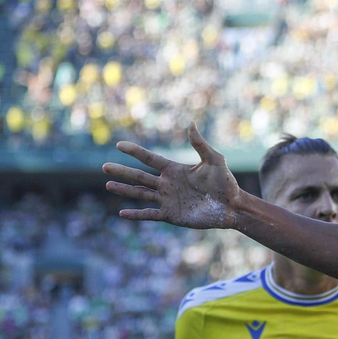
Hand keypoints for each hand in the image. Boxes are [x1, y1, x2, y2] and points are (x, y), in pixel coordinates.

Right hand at [104, 124, 241, 228]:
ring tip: (108, 184)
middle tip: (104, 167)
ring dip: (124, 190)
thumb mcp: (215, 161)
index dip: (135, 152)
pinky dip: (136, 214)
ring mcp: (167, 199)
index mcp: (174, 169)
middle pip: (140, 176)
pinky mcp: (171, 215)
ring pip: (141, 194)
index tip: (119, 145)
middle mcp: (167, 183)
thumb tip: (191, 123)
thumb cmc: (225, 183)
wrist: (232, 206)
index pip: (150, 159)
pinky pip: (150, 214)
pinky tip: (122, 213)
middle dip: (122, 171)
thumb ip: (200, 144)